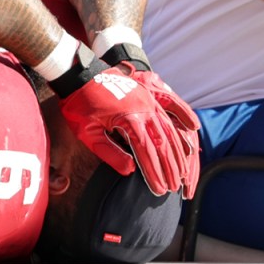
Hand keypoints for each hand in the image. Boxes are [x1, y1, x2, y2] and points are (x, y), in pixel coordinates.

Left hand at [59, 63, 191, 196]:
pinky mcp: (148, 98)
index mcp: (129, 118)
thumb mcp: (88, 132)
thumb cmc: (80, 105)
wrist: (80, 74)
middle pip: (163, 143)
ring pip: (169, 131)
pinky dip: (177, 135)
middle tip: (175, 187)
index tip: (160, 190)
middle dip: (170, 167)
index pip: (146, 151)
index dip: (154, 172)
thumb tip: (131, 170)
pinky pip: (167, 119)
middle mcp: (144, 110)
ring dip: (177, 154)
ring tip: (182, 173)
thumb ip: (109, 152)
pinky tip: (183, 147)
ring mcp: (148, 102)